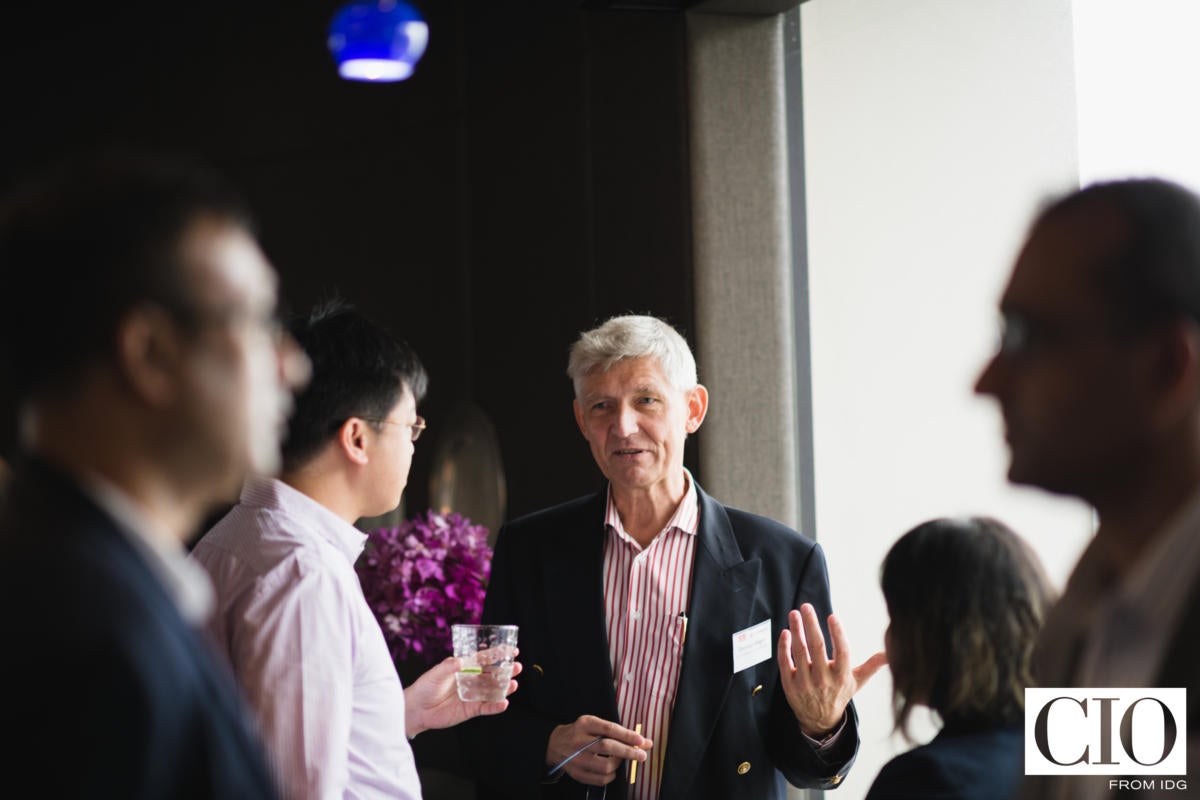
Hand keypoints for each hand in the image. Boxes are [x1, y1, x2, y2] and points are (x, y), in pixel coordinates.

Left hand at [404, 655, 521, 737]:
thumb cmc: (425, 687)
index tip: (512, 650)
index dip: (498, 654)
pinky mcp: (470, 710)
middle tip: (517, 667)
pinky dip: (495, 706)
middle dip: (506, 671)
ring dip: (504, 688)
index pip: (485, 659)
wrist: (416, 709)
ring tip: (513, 684)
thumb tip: (460, 661)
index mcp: (465, 668)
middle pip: (493, 675)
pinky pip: (486, 708)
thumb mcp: (436, 673)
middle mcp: (471, 681)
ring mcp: (472, 695)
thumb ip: (448, 666)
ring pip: (492, 691)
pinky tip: (503, 703)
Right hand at [546, 715, 650, 786]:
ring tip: (621, 760)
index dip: (628, 736)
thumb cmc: (580, 732)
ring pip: (605, 765)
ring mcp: (576, 758)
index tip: (641, 741)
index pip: (609, 729)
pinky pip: (599, 779)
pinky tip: (613, 770)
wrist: (555, 744)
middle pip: (608, 747)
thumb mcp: (593, 723)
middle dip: (628, 752)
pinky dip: (611, 776)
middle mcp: (579, 740)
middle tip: (642, 755)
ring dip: (619, 764)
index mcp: (585, 724)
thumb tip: (640, 741)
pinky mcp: (576, 773)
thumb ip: (614, 731)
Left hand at [777, 604, 886, 736]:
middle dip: (811, 624)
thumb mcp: (857, 681)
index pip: (842, 651)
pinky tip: (785, 632)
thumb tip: (890, 654)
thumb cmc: (839, 693)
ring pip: (800, 652)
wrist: (820, 720)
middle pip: (817, 647)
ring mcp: (805, 682)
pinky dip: (784, 647)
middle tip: (806, 606)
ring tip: (794, 614)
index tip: (833, 616)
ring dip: (796, 630)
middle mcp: (824, 679)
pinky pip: (785, 662)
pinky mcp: (790, 684)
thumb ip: (871, 666)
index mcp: (842, 675)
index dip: (838, 633)